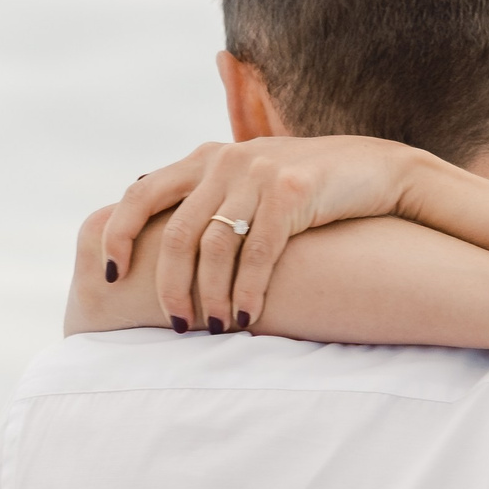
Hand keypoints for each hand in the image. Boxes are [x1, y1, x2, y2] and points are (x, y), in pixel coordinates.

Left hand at [100, 136, 433, 333]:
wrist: (376, 170)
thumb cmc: (309, 189)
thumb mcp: (251, 182)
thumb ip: (210, 198)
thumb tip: (162, 234)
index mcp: (207, 158)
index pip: (140, 193)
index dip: (118, 235)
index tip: (111, 276)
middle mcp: (226, 160)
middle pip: (177, 232)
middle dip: (171, 286)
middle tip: (176, 325)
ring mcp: (258, 172)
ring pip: (215, 247)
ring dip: (211, 297)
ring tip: (215, 330)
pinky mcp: (292, 191)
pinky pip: (258, 253)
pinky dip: (249, 291)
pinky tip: (248, 318)